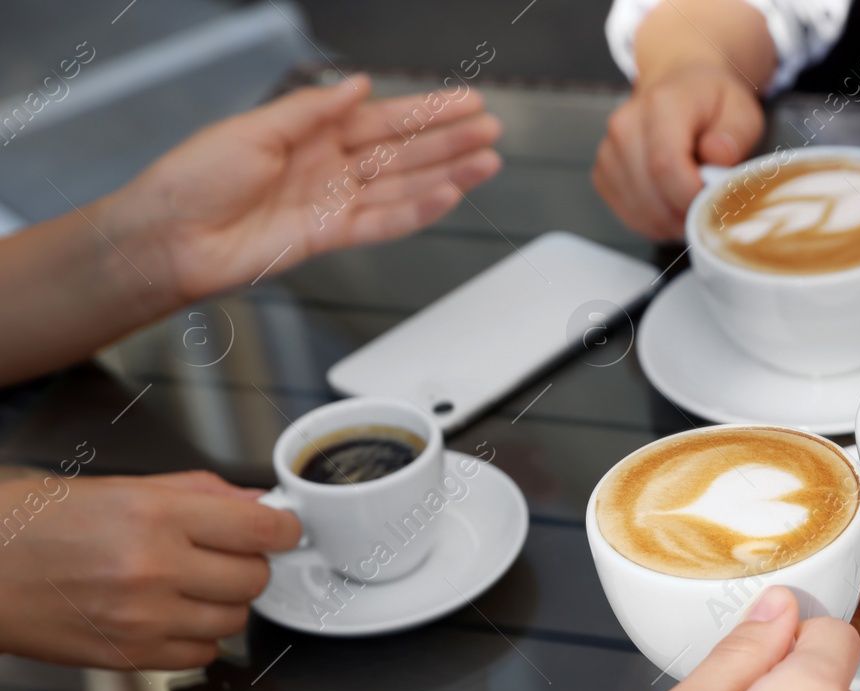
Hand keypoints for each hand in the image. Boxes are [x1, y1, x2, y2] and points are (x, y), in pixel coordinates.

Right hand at [0, 470, 300, 668]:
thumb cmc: (35, 524)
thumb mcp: (120, 487)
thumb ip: (199, 492)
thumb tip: (258, 502)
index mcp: (153, 517)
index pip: (260, 530)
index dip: (284, 529)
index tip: (284, 529)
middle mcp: (153, 570)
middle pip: (255, 578)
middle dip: (248, 563)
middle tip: (221, 553)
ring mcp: (144, 620)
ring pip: (235, 620)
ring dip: (224, 601)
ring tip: (188, 582)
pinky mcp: (131, 658)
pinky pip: (203, 652)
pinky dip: (198, 634)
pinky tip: (168, 612)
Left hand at [105, 75, 502, 302]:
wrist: (171, 236)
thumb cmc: (194, 178)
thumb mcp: (254, 128)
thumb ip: (312, 110)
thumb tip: (357, 86)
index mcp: (312, 134)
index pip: (383, 119)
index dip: (426, 111)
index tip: (464, 102)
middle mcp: (329, 167)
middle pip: (403, 151)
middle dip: (449, 141)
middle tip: (490, 131)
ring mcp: (333, 203)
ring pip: (403, 186)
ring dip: (446, 174)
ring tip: (485, 163)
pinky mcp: (330, 236)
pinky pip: (384, 222)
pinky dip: (417, 211)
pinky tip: (447, 196)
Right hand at [593, 63, 763, 239]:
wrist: (679, 88)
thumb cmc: (710, 103)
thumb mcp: (740, 109)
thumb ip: (735, 133)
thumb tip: (719, 156)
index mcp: (661, 105)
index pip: (666, 165)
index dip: (692, 196)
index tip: (715, 202)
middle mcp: (626, 126)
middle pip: (651, 195)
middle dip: (687, 214)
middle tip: (710, 207)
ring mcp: (610, 151)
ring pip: (640, 212)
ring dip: (673, 222)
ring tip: (694, 203)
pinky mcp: (604, 174)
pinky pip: (629, 215)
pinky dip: (656, 222)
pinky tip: (674, 205)